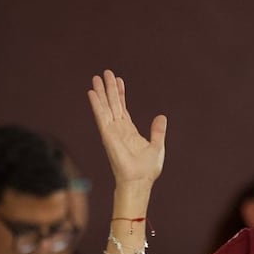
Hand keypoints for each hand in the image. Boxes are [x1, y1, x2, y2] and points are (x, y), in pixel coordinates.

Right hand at [87, 70, 167, 189]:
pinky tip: (92, 93)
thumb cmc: (147, 170)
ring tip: (96, 77)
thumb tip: (162, 117)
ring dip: (101, 92)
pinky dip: (96, 104)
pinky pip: (101, 116)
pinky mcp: (107, 135)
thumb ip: (157, 131)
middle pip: (112, 104)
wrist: (139, 181)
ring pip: (105, 107)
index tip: (119, 80)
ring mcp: (112, 131)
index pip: (123, 108)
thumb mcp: (157, 146)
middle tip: (105, 72)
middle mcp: (119, 129)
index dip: (121, 94)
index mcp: (129, 131)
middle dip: (109, 88)